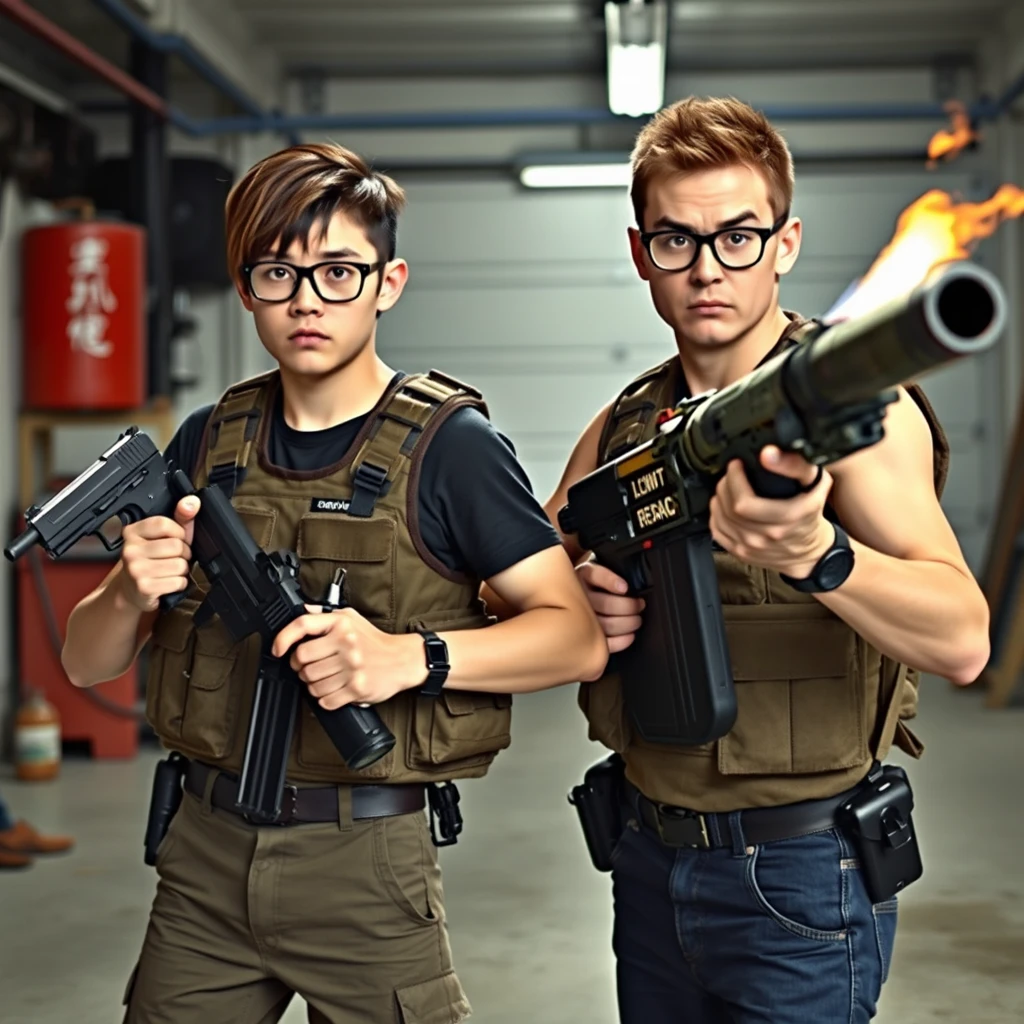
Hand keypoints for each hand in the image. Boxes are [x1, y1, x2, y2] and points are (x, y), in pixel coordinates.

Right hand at [118, 496, 199, 611]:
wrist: (130, 591)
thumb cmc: (150, 561)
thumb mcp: (162, 537)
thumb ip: (180, 519)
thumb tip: (192, 502)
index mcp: (133, 532)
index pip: (163, 524)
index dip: (179, 532)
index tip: (177, 538)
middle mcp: (130, 549)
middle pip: (176, 546)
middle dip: (183, 554)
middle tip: (174, 558)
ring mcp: (135, 569)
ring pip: (180, 565)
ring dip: (182, 570)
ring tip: (170, 570)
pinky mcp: (144, 587)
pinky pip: (178, 581)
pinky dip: (179, 583)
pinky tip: (168, 582)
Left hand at [270, 607, 425, 709]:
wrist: (403, 660)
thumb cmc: (374, 641)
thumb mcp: (351, 618)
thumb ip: (324, 614)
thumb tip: (301, 609)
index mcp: (341, 624)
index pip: (302, 625)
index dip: (283, 638)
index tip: (277, 649)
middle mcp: (346, 643)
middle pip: (302, 660)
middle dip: (300, 667)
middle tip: (309, 666)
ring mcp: (352, 667)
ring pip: (311, 683)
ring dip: (313, 685)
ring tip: (325, 678)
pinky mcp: (357, 688)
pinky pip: (325, 700)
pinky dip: (325, 699)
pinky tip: (334, 690)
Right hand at [576, 561, 644, 654]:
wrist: (572, 602)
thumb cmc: (595, 585)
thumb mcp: (599, 572)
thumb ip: (610, 576)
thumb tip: (626, 588)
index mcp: (584, 576)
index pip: (595, 576)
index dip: (611, 582)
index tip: (625, 588)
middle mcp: (579, 597)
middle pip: (606, 604)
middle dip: (629, 606)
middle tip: (640, 606)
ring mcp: (581, 619)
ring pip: (606, 625)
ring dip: (628, 624)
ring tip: (636, 620)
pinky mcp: (586, 637)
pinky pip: (604, 642)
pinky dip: (621, 641)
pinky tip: (630, 636)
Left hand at [709, 445, 833, 577]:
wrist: (809, 552)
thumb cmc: (810, 514)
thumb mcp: (815, 483)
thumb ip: (796, 465)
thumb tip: (768, 453)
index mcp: (786, 519)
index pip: (745, 502)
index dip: (735, 479)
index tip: (737, 465)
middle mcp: (766, 536)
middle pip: (730, 509)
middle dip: (726, 484)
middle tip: (732, 473)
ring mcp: (751, 547)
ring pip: (720, 519)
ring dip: (719, 497)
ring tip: (727, 486)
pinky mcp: (741, 553)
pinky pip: (717, 531)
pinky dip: (716, 515)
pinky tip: (723, 505)